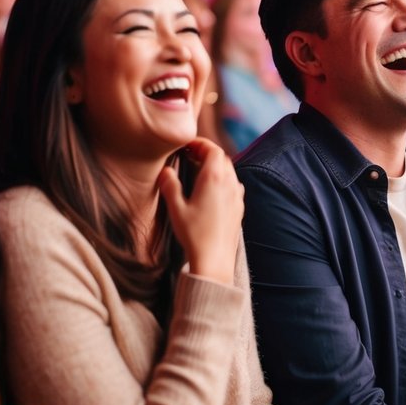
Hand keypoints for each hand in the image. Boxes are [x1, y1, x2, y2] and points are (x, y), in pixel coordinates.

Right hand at [158, 137, 244, 285]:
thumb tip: (165, 171)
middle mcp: (230, 184)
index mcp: (214, 179)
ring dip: (217, 166)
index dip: (201, 143)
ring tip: (200, 171)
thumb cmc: (194, 234)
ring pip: (230, 171)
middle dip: (208, 153)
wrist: (214, 261)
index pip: (213, 149)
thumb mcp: (176, 208)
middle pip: (222, 158)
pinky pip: (234, 185)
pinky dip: (224, 180)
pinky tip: (213, 191)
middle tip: (191, 155)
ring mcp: (237, 196)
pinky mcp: (239, 208)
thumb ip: (170, 186)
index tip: (188, 145)